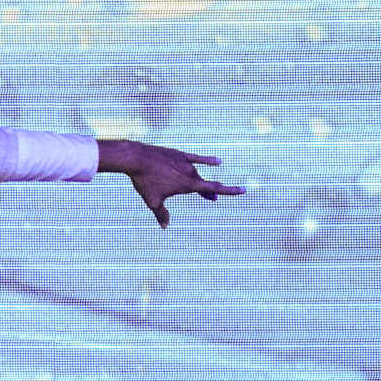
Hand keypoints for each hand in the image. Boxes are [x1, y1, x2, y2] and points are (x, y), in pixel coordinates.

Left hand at [97, 139, 244, 227]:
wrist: (137, 158)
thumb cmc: (144, 181)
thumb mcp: (153, 201)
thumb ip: (161, 214)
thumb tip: (165, 226)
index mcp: (187, 184)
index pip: (214, 188)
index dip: (230, 190)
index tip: (243, 190)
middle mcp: (190, 172)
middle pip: (204, 184)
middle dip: (208, 192)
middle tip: (211, 199)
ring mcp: (185, 162)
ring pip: (198, 173)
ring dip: (201, 181)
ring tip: (202, 188)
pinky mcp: (179, 154)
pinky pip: (197, 158)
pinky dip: (208, 160)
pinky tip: (217, 161)